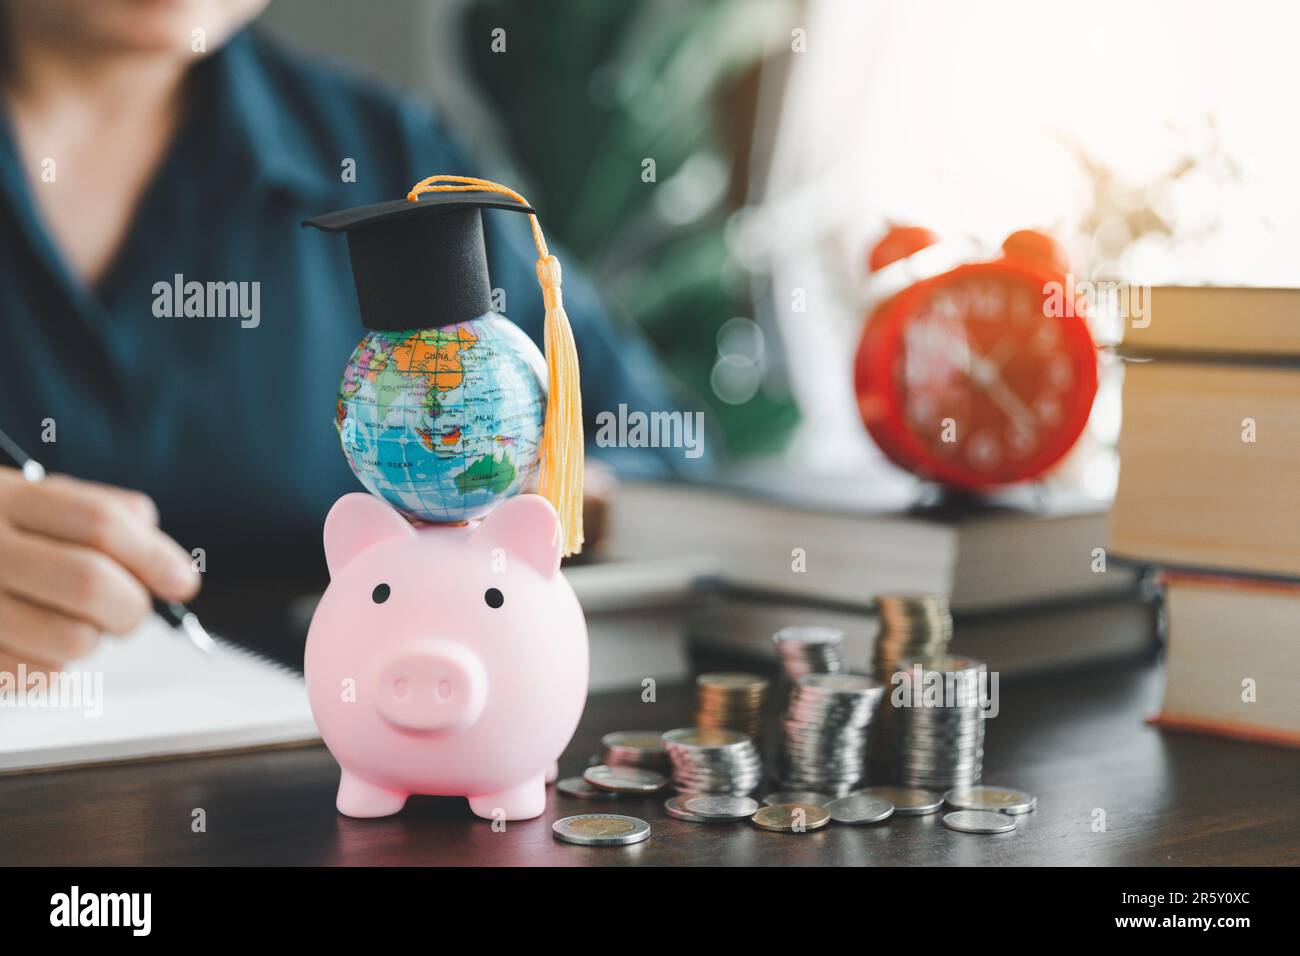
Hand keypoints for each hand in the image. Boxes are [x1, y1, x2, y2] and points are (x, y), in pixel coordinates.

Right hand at [0, 468, 199, 673]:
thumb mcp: (41, 500)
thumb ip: (111, 517)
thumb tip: (173, 570)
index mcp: (7, 498)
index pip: (99, 524)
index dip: (154, 556)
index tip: (183, 582)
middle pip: (90, 585)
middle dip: (131, 607)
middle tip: (130, 610)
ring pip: (71, 641)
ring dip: (93, 638)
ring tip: (75, 622)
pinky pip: (37, 676)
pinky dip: (53, 664)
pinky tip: (34, 639)